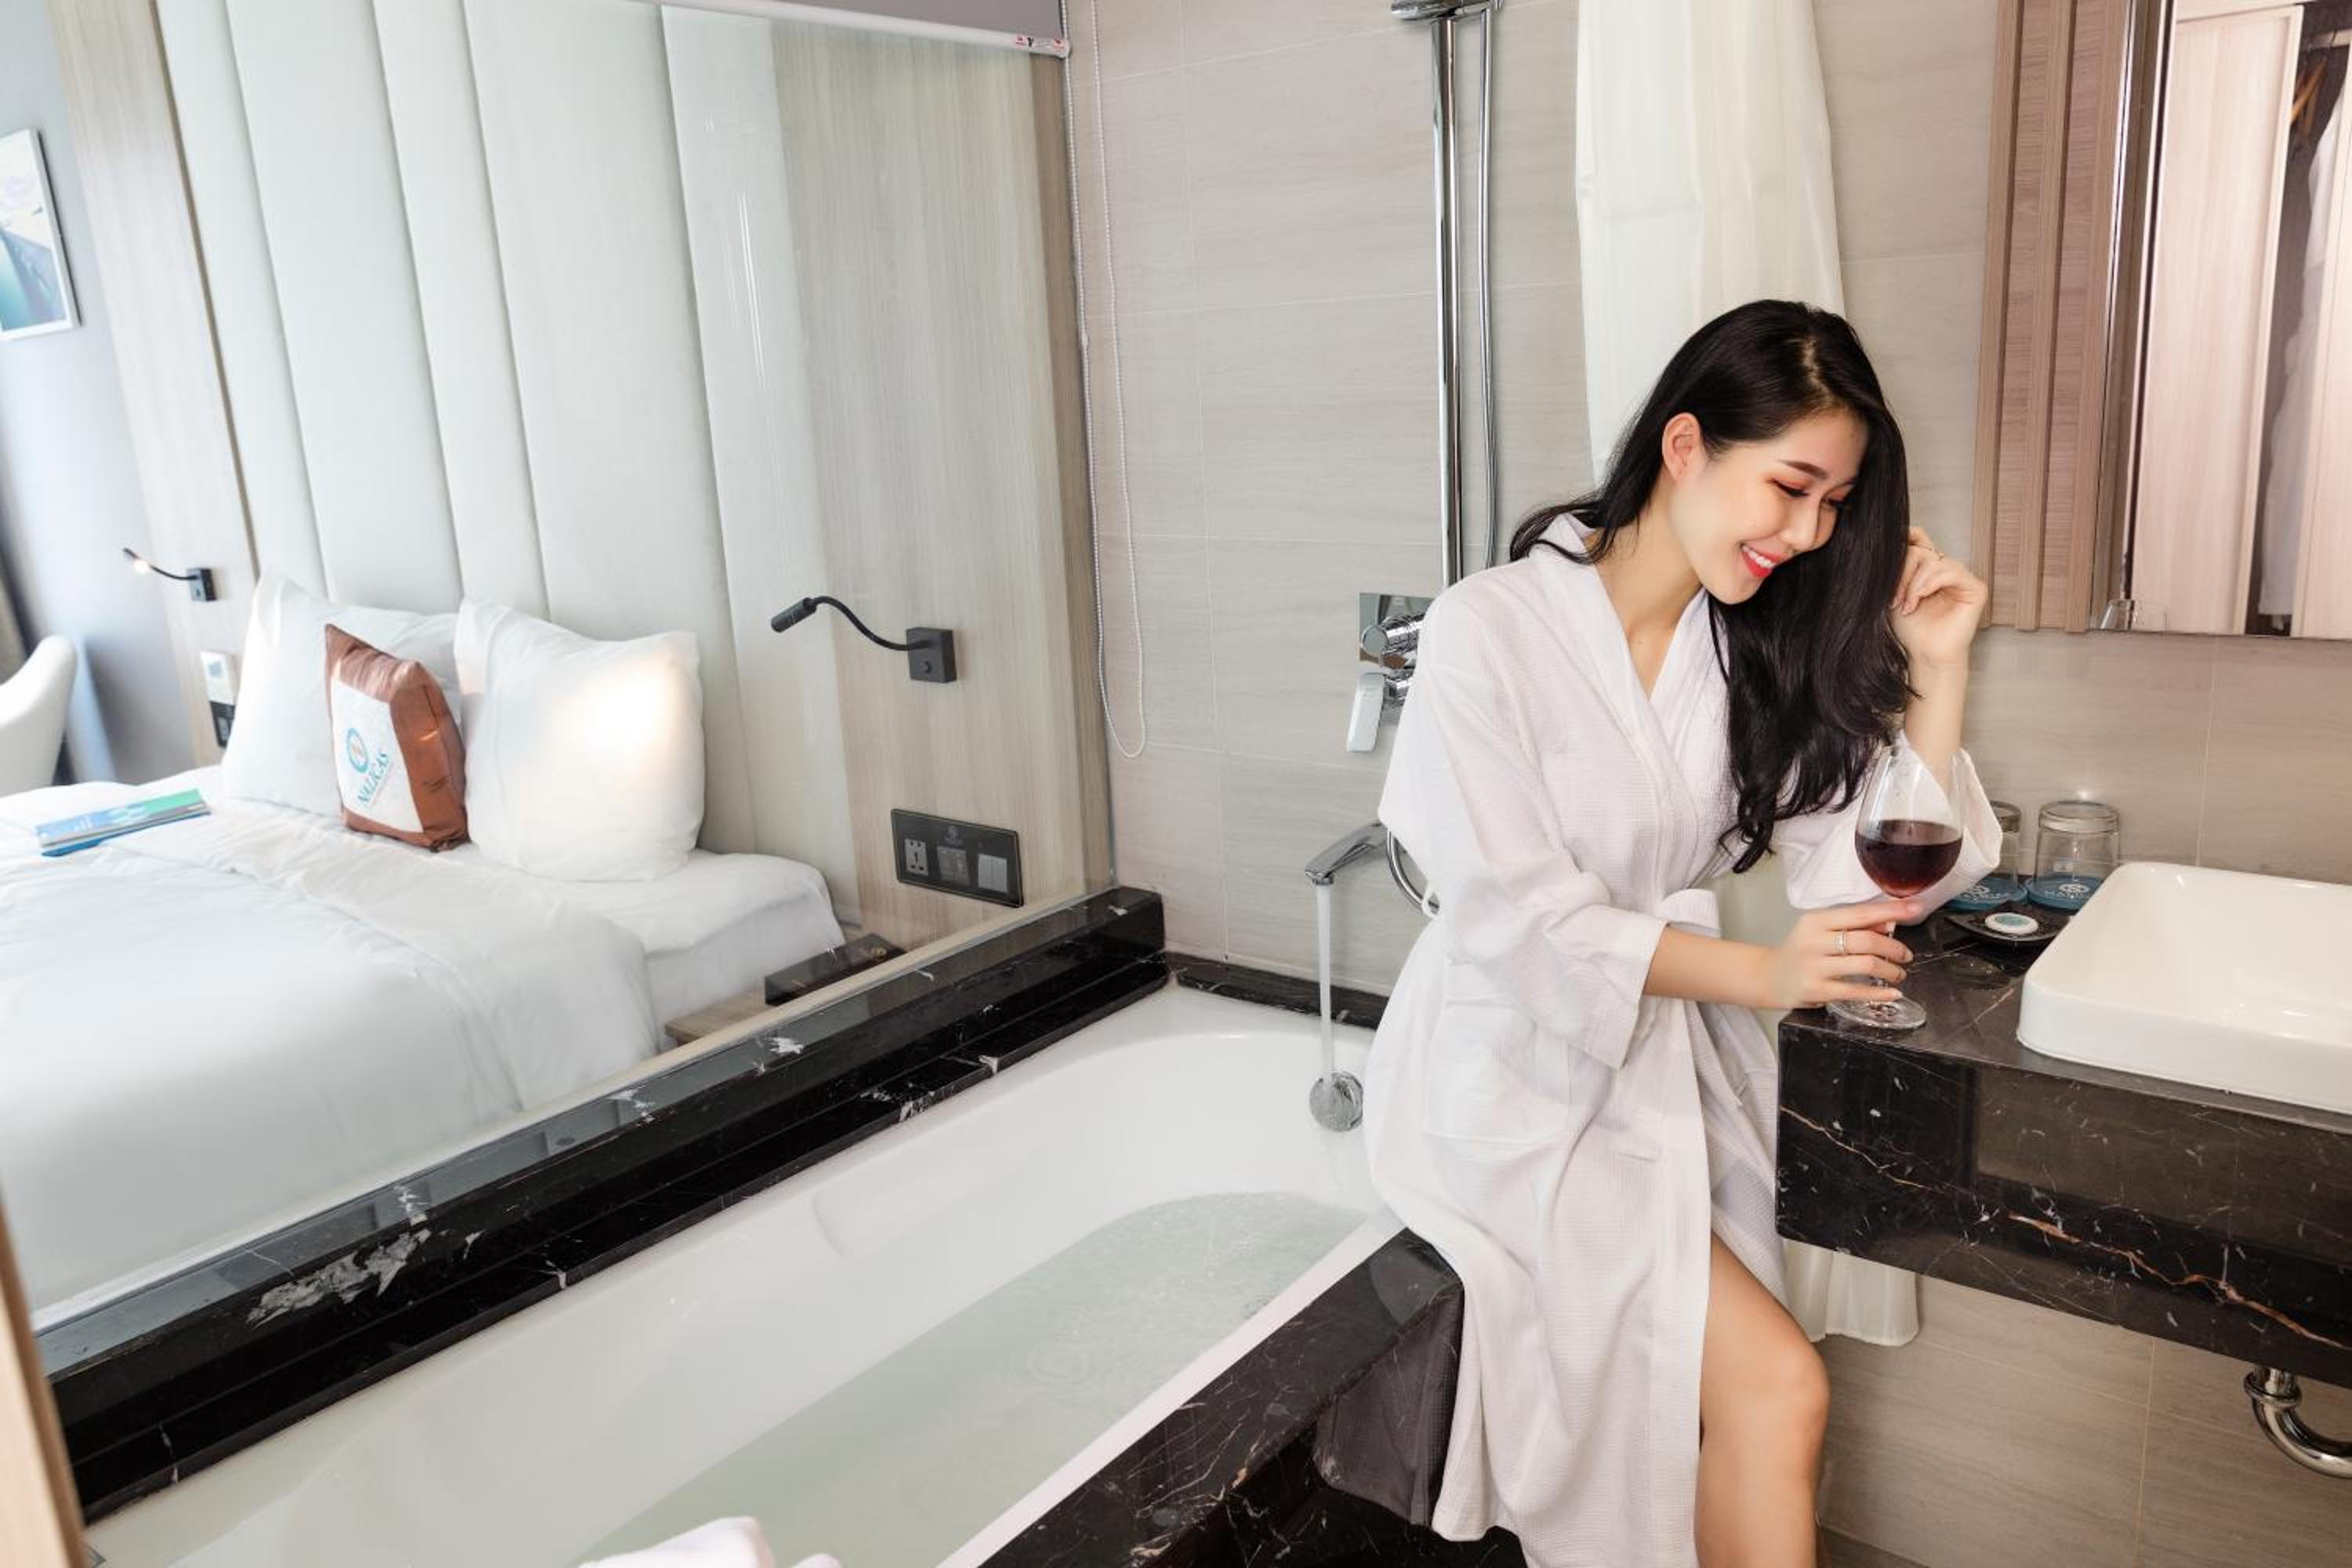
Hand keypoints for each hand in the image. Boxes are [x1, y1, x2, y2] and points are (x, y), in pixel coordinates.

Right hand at [1758, 901, 1919, 1010]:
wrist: (1768, 977)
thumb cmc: (1800, 952)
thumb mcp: (1820, 931)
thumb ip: (1852, 926)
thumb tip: (1889, 922)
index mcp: (1815, 920)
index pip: (1861, 913)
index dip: (1891, 911)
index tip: (1915, 908)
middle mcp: (1813, 941)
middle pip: (1866, 940)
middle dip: (1894, 948)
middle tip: (1905, 955)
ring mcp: (1814, 967)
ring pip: (1866, 965)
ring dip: (1891, 970)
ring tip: (1897, 973)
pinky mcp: (1817, 990)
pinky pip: (1856, 992)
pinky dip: (1880, 992)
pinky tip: (1892, 992)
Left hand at [1890, 527, 1986, 672]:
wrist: (1924, 653)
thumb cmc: (1910, 627)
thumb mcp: (1893, 591)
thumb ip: (1893, 568)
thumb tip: (1885, 544)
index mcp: (1928, 567)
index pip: (1918, 537)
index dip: (1901, 543)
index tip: (1883, 567)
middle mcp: (1947, 568)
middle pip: (1920, 550)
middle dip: (1901, 573)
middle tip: (1894, 599)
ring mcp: (1962, 576)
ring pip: (1932, 561)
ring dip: (1913, 584)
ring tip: (1906, 605)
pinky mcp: (1975, 587)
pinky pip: (1950, 571)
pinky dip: (1928, 585)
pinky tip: (1918, 601)